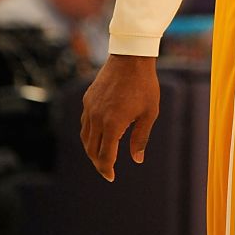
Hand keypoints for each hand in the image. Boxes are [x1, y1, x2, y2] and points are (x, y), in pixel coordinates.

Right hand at [80, 53, 159, 181]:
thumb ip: (141, 138)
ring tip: (101, 156)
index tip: (111, 177)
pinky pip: (84, 123)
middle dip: (98, 163)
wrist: (131, 57)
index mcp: (113, 124)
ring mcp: (89, 108)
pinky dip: (89, 134)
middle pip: (91, 150)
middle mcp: (97, 118)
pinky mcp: (87, 99)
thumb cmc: (144, 85)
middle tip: (106, 170)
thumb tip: (136, 159)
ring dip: (91, 150)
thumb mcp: (149, 113)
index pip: (105, 156)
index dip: (107, 169)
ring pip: (85, 137)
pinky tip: (98, 135)